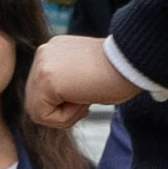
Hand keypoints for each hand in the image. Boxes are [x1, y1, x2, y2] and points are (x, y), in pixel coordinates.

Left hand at [25, 34, 146, 130]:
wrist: (132, 64)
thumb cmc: (117, 73)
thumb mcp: (83, 74)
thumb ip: (65, 82)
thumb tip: (55, 103)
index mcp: (53, 51)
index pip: (41, 91)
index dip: (64, 103)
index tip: (87, 93)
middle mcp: (43, 53)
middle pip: (35, 102)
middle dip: (61, 111)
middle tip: (87, 99)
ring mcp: (42, 65)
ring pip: (37, 111)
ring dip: (64, 115)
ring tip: (86, 98)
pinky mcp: (46, 79)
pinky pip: (43, 115)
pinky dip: (65, 118)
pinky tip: (84, 100)